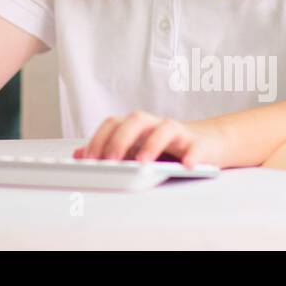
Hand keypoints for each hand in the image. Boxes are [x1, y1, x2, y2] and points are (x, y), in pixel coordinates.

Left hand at [72, 112, 229, 167]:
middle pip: (136, 120)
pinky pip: (195, 146)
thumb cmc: (166, 147)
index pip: (113, 123)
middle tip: (111, 161)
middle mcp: (154, 124)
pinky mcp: (198, 144)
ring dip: (153, 145)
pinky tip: (187, 165)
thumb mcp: (134, 148)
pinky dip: (192, 155)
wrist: (207, 141)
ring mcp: (177, 132)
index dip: (100, 138)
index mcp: (136, 125)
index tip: (90, 159)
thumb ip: (108, 149)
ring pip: (165, 128)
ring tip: (143, 163)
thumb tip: (78, 155)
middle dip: (120, 140)